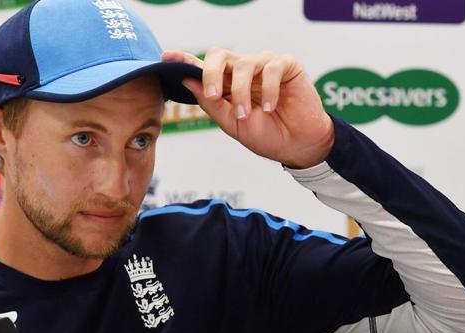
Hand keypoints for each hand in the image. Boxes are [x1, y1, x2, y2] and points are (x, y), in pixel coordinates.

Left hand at [162, 48, 334, 168]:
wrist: (298, 146)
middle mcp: (244, 71)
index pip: (204, 67)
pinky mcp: (286, 65)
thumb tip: (187, 82)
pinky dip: (268, 89)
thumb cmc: (267, 135)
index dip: (185, 60)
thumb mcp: (233, 124)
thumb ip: (212, 104)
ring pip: (243, 63)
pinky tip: (269, 107)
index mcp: (228, 84)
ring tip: (247, 115)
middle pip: (219, 55)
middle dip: (211, 73)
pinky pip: (271, 67)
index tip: (167, 57)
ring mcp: (264, 66)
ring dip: (241, 93)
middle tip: (213, 96)